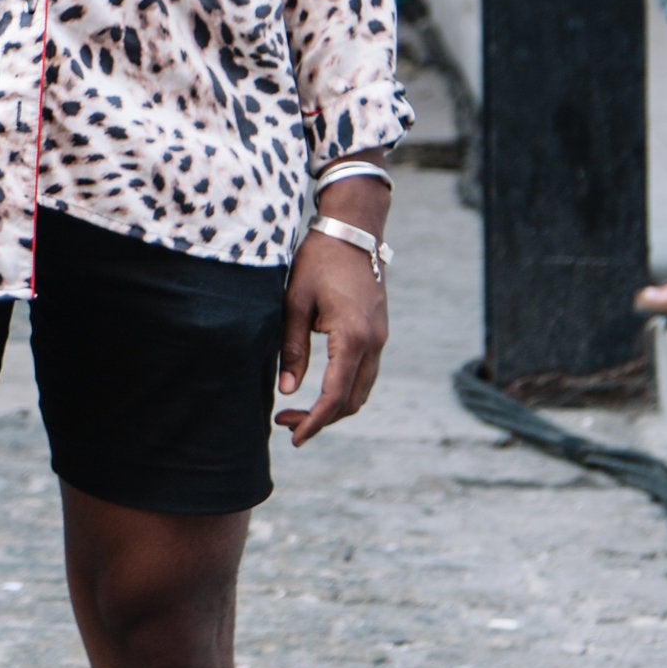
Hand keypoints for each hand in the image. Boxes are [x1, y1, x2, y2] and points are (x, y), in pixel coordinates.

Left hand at [277, 223, 387, 447]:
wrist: (354, 230)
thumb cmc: (319, 261)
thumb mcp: (295, 302)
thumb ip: (292, 348)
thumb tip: (286, 390)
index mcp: (353, 338)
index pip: (335, 396)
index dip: (314, 421)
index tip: (294, 437)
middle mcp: (373, 343)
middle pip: (352, 401)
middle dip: (321, 419)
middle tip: (286, 423)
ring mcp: (380, 339)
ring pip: (361, 390)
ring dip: (334, 407)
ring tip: (298, 410)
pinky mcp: (378, 333)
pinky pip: (365, 373)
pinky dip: (344, 390)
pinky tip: (320, 388)